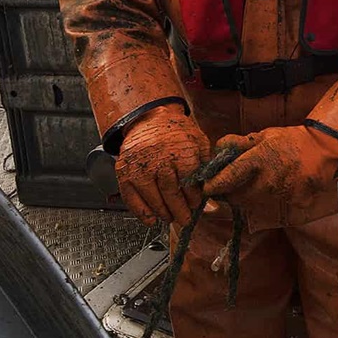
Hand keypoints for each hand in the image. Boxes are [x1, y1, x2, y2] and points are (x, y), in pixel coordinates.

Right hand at [115, 104, 211, 225]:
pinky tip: (151, 219)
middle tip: (185, 219)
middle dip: (180, 210)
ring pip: (152, 198)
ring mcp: (139, 166)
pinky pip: (131, 198)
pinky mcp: (123, 172)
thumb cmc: (176, 133)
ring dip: (163, 212)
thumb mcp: (199, 143)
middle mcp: (158, 158)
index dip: (193, 197)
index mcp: (180, 151)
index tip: (195, 205)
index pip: (189, 182)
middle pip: (171, 193)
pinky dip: (141, 212)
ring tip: (170, 217)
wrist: (149, 118)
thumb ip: (207, 169)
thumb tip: (213, 196)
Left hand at [204, 126, 337, 223]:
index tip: (207, 187)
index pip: (228, 177)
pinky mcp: (295, 202)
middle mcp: (268, 180)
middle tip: (233, 184)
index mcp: (258, 160)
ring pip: (254, 203)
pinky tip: (278, 186)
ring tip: (260, 181)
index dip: (214, 185)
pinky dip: (272, 199)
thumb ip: (238, 143)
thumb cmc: (290, 140)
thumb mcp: (263, 135)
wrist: (322, 148)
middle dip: (231, 193)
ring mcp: (282, 193)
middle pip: (238, 197)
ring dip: (250, 196)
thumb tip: (217, 148)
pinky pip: (275, 205)